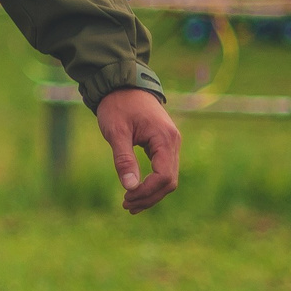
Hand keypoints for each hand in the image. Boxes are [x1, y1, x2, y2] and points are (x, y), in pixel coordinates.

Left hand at [96, 88, 179, 213]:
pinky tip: (136, 192)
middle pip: (169, 182)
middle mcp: (173, 142)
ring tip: (129, 204)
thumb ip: (124, 159)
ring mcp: (171, 143)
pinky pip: (164, 170)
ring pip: (168, 178)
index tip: (127, 196)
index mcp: (164, 138)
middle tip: (126, 205)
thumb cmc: (118, 105)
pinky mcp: (165, 145)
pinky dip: (152, 184)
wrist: (123, 85)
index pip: (164, 176)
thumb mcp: (116, 132)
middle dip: (149, 197)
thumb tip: (130, 187)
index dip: (147, 191)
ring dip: (151, 194)